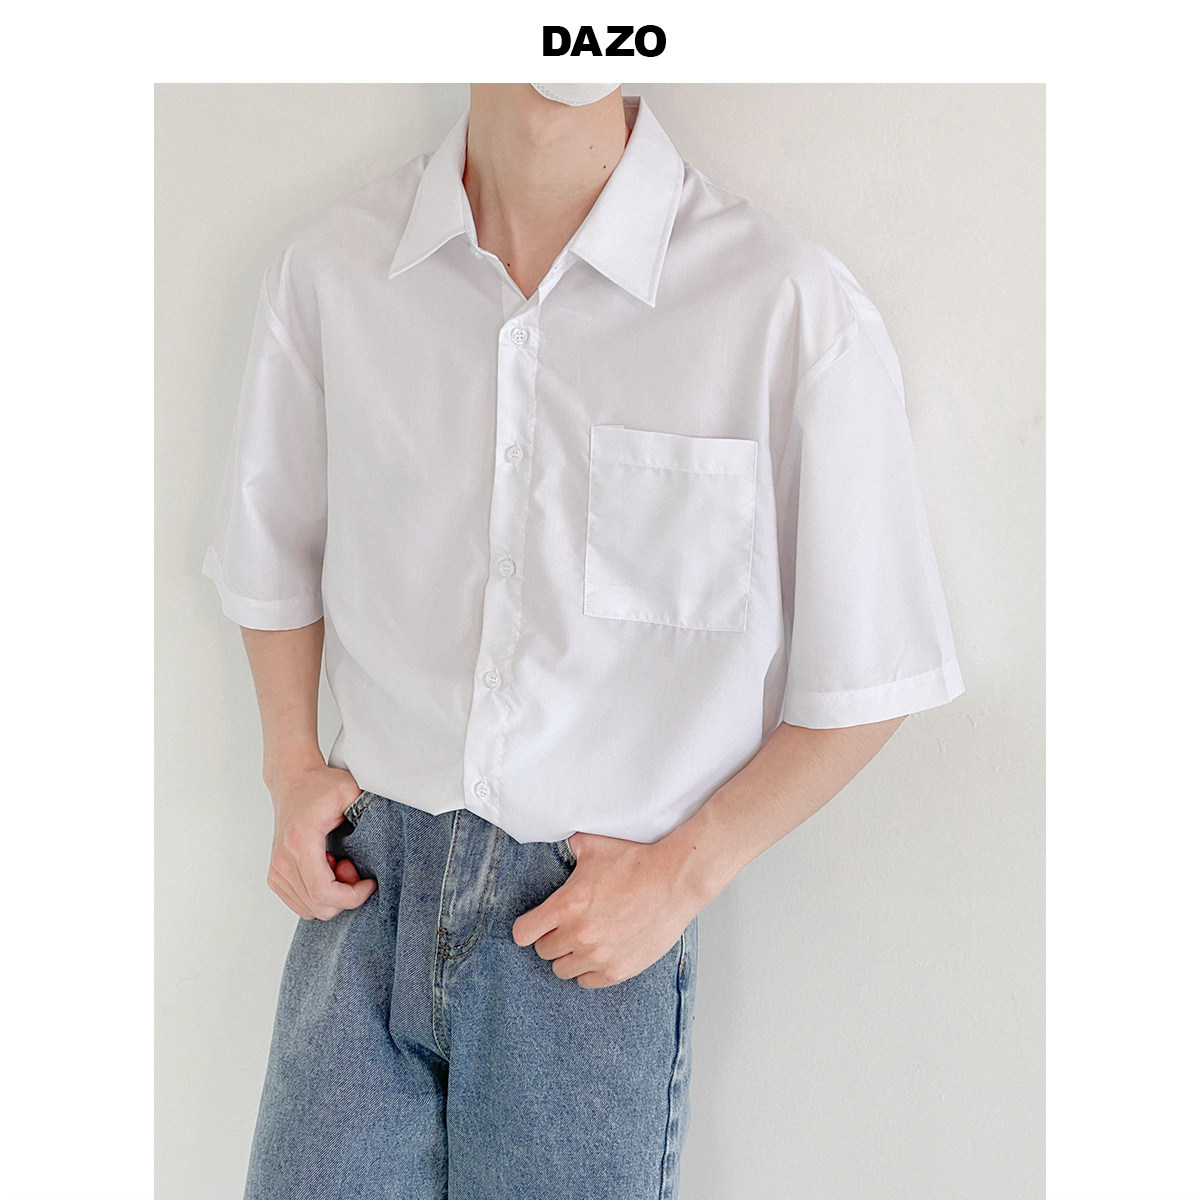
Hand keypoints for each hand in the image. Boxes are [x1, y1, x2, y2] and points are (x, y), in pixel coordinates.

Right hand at [266, 764, 377, 919]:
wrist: (293, 781)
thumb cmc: (320, 785)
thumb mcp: (350, 791)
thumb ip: (368, 810)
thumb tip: (387, 833)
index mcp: (300, 843)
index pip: (324, 893)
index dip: (352, 897)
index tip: (369, 883)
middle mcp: (282, 861)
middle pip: (319, 908)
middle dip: (345, 895)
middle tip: (352, 866)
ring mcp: (276, 872)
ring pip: (311, 910)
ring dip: (332, 895)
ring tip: (338, 864)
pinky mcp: (275, 877)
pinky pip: (302, 905)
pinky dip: (319, 895)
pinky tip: (326, 869)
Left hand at [511, 831, 709, 987]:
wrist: (674, 879)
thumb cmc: (636, 861)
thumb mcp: (594, 845)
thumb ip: (569, 848)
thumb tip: (560, 842)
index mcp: (566, 906)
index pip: (523, 934)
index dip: (528, 927)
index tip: (535, 924)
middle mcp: (578, 935)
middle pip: (544, 951)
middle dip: (552, 938)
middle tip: (567, 927)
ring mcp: (599, 956)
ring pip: (562, 970)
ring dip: (569, 956)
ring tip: (583, 941)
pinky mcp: (618, 970)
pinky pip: (587, 982)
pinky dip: (589, 970)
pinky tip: (599, 953)